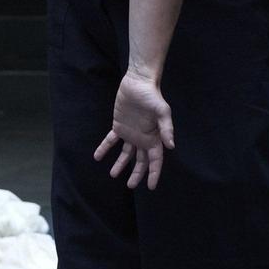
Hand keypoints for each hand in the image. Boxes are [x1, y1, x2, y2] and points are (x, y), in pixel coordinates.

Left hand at [91, 71, 174, 189]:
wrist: (138, 82)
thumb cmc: (152, 96)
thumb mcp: (162, 111)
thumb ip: (166, 128)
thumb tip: (171, 146)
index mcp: (155, 137)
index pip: (155, 160)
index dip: (154, 173)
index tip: (150, 186)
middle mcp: (143, 137)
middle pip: (141, 160)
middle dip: (137, 173)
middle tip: (130, 185)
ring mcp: (131, 133)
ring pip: (126, 154)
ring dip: (121, 164)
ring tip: (113, 175)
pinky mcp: (119, 126)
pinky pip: (111, 141)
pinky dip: (104, 148)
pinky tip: (98, 156)